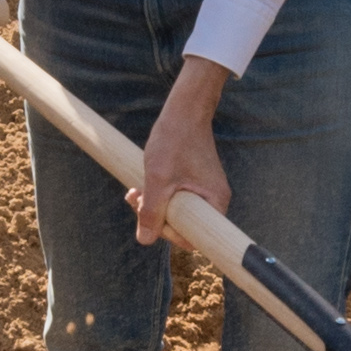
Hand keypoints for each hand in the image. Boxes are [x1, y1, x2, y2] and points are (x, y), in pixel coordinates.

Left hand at [132, 66, 233, 250]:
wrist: (184, 111)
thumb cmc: (175, 141)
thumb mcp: (158, 179)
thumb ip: (152, 211)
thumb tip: (144, 240)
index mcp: (215, 203)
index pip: (194, 238)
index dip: (169, 234)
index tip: (152, 217)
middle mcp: (214, 201)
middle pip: (184, 226)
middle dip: (156, 218)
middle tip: (136, 199)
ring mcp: (205, 192)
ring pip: (176, 213)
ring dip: (154, 206)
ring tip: (135, 192)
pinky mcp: (195, 184)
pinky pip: (177, 200)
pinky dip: (159, 196)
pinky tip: (143, 186)